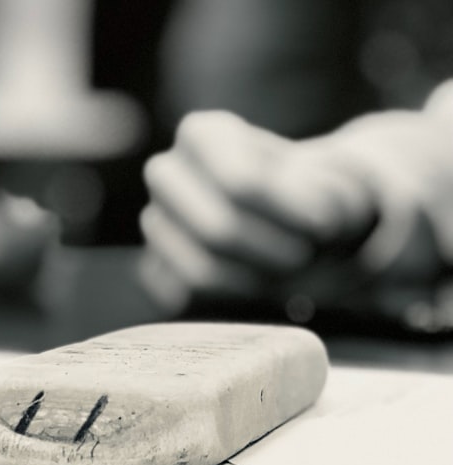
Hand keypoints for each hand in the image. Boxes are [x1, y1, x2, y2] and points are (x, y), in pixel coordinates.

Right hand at [139, 110, 377, 312]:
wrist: (294, 222)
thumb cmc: (315, 197)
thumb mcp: (340, 184)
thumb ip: (333, 197)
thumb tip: (320, 218)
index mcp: (201, 134)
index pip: (241, 184)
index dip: (291, 214)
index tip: (327, 224)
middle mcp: (166, 173)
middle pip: (220, 230)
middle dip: (275, 253)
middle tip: (307, 256)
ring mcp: (155, 221)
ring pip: (201, 270)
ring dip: (259, 280)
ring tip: (289, 269)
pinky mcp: (154, 267)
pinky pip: (188, 299)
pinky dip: (233, 299)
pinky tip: (260, 284)